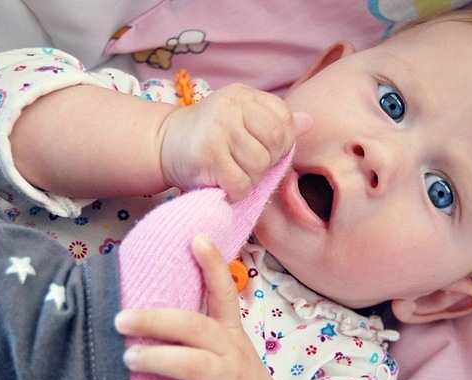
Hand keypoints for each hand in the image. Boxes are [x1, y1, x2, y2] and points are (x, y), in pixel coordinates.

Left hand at [115, 234, 283, 379]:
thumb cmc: (233, 378)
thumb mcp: (227, 349)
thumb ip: (199, 331)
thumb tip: (151, 309)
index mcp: (230, 334)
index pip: (225, 294)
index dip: (213, 265)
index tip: (197, 237)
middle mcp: (232, 354)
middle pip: (197, 328)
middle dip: (157, 320)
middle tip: (121, 320)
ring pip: (195, 364)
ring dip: (158, 358)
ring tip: (130, 358)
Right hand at [159, 83, 311, 200]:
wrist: (161, 143)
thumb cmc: (208, 135)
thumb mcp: (241, 119)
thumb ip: (274, 121)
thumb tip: (310, 121)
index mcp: (244, 95)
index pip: (284, 120)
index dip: (282, 143)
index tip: (265, 150)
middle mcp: (231, 107)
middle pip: (275, 143)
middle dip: (267, 162)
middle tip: (248, 165)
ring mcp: (217, 130)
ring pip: (259, 167)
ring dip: (250, 179)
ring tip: (232, 172)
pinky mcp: (206, 156)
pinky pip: (240, 184)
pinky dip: (236, 192)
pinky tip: (223, 183)